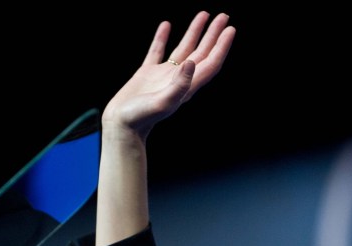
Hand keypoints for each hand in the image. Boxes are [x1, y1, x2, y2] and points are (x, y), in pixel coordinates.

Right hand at [103, 11, 235, 138]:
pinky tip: (166, 25)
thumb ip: (180, 84)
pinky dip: (162, 37)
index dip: (222, 46)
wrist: (122, 125)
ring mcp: (163, 75)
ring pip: (184, 49)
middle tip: (223, 16)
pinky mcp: (147, 73)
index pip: (210, 62)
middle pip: (202, 52)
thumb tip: (192, 63)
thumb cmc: (142, 118)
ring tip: (203, 15)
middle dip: (213, 34)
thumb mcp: (163, 102)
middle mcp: (179, 79)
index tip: (230, 29)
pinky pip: (158, 51)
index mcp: (187, 86)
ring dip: (194, 32)